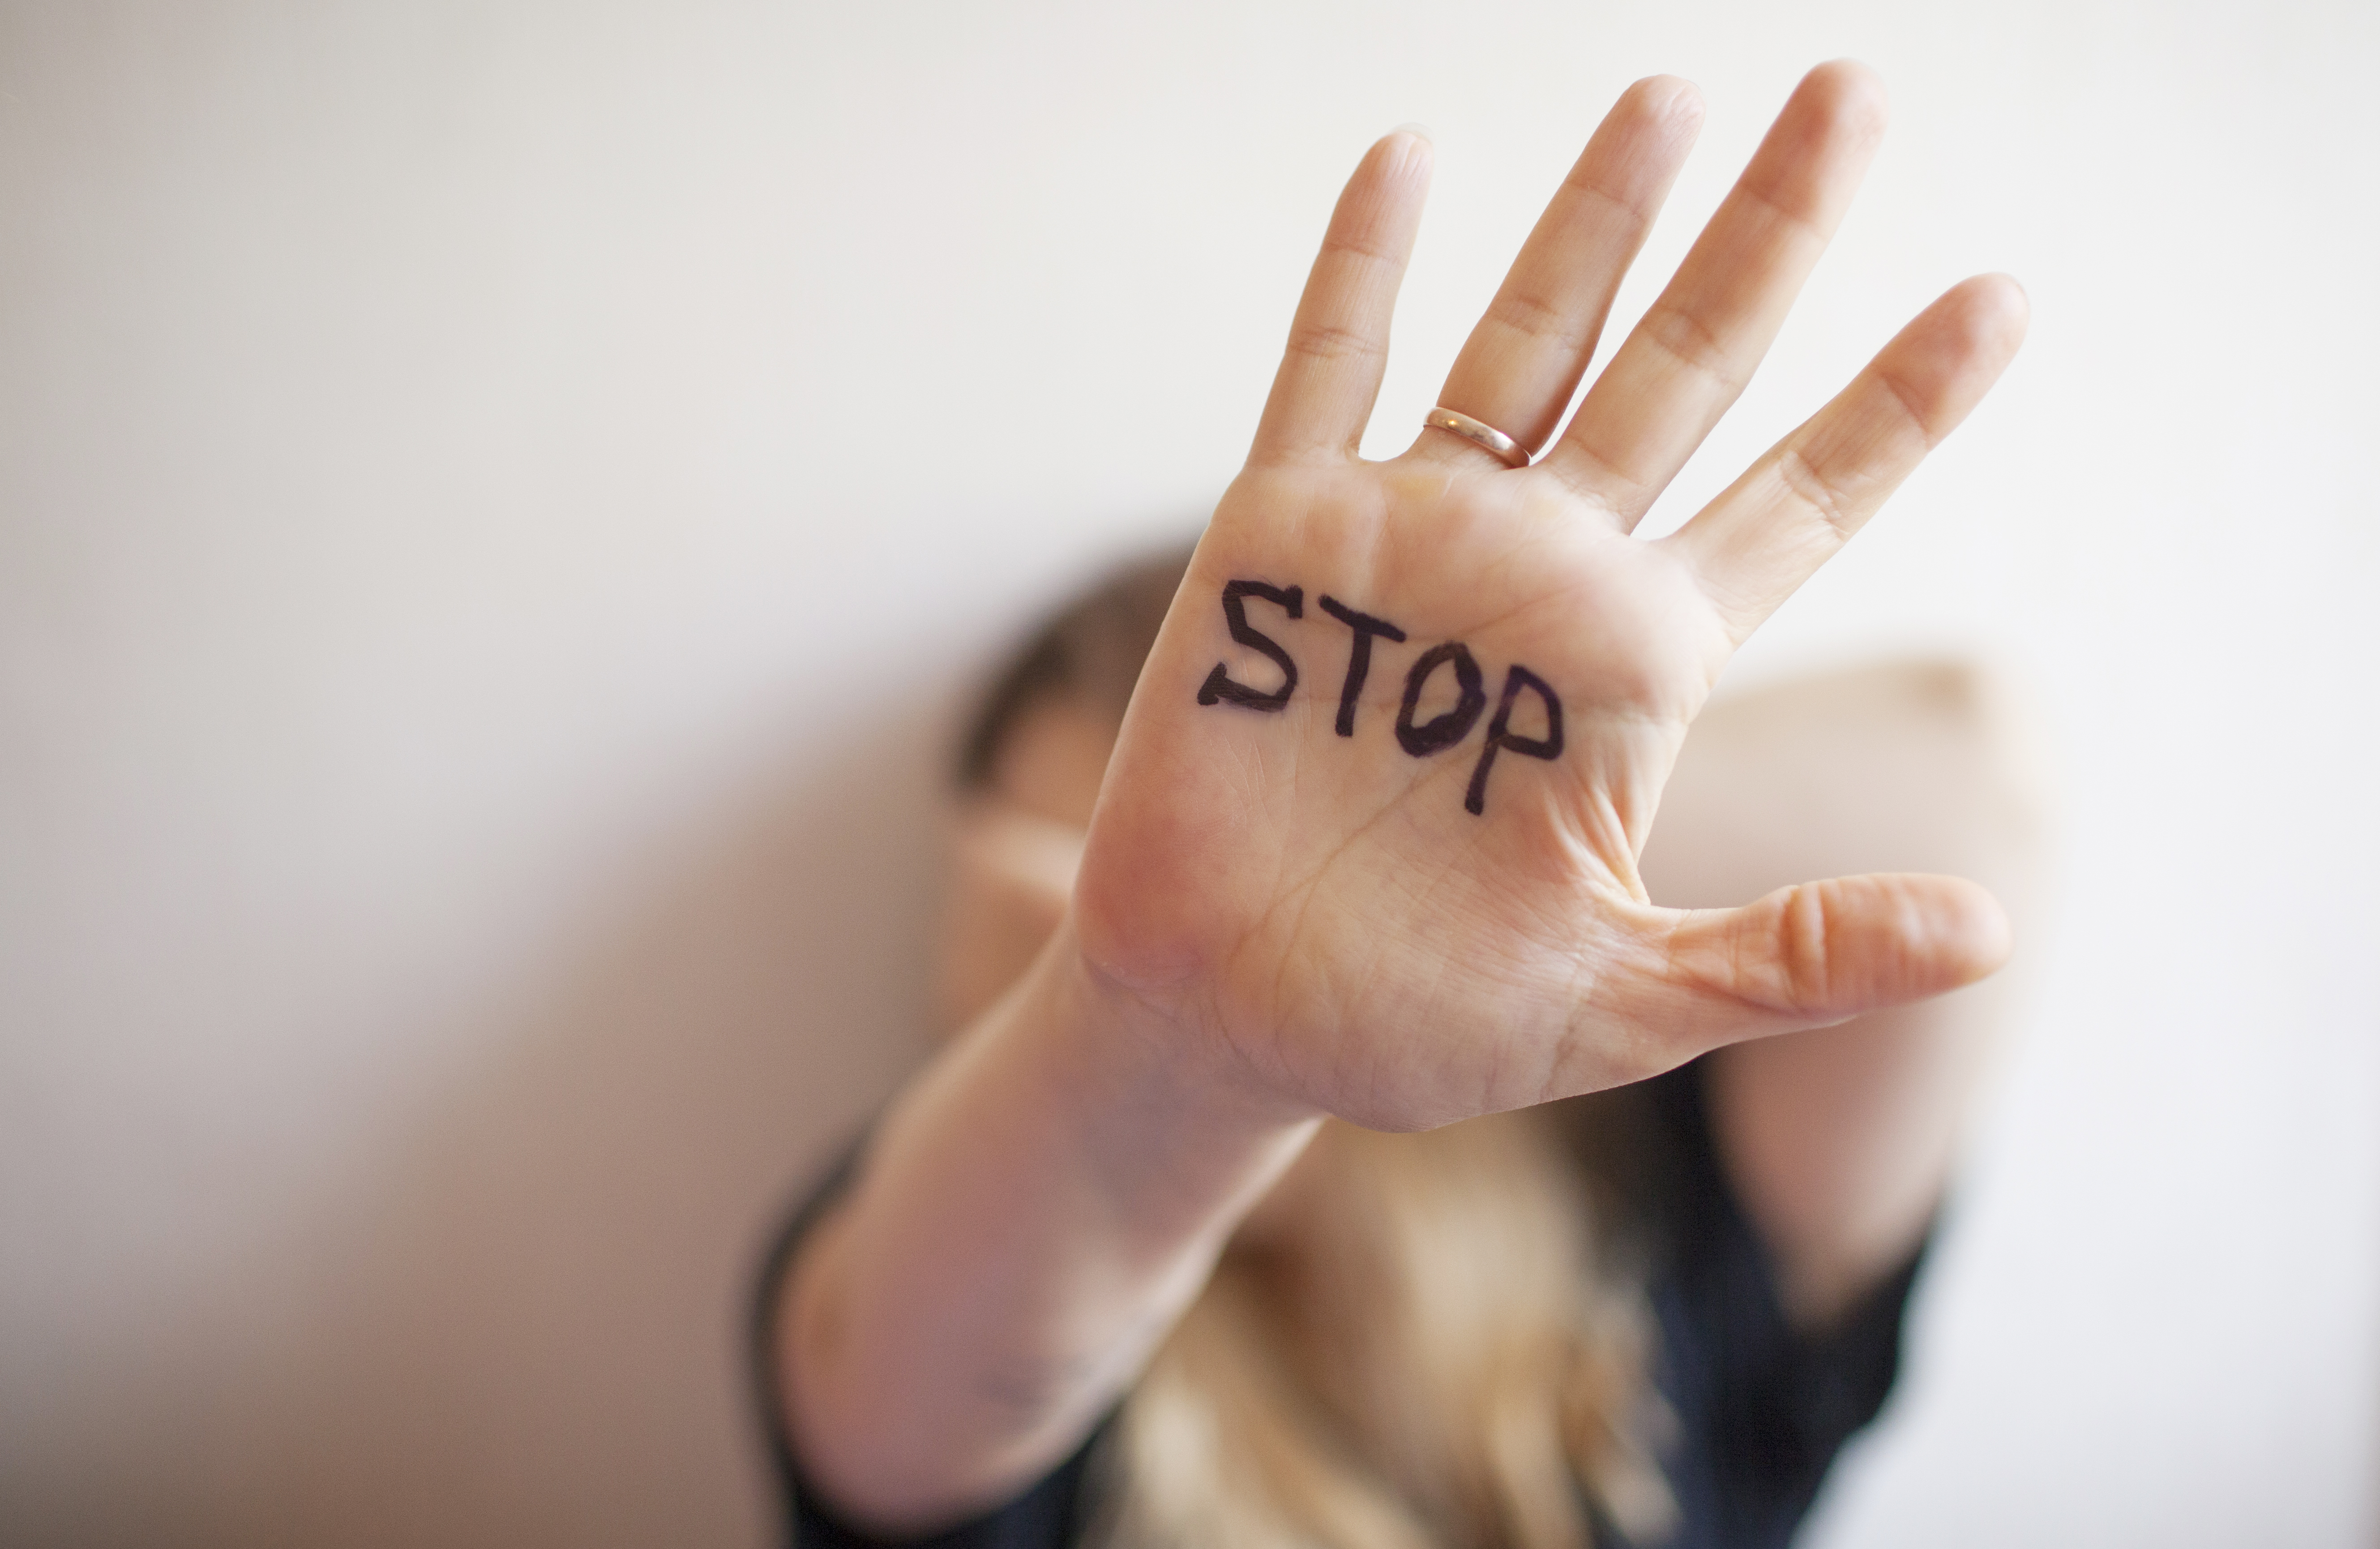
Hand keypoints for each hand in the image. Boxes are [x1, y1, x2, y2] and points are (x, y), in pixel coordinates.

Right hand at [1075, 63, 2027, 1130]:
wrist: (1227, 1020)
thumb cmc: (1418, 1028)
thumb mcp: (1624, 1004)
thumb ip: (1796, 956)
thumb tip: (1992, 927)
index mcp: (1639, 669)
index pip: (1800, 503)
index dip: (1899, 404)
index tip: (2002, 298)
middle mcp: (1545, 576)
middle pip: (1686, 371)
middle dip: (1770, 237)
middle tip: (1857, 93)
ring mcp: (1415, 543)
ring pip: (1524, 343)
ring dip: (1595, 221)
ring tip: (1672, 94)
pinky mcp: (1282, 542)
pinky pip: (1326, 374)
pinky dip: (1358, 269)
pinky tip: (1406, 157)